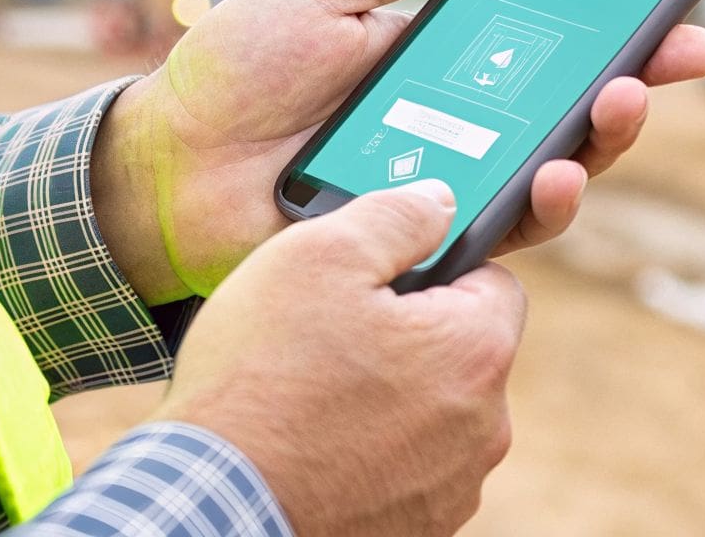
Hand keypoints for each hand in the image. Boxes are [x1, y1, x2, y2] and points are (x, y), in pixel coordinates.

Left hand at [93, 0, 704, 302]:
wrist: (166, 169)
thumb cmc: (234, 74)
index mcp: (448, 52)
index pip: (555, 30)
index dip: (620, 14)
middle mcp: (467, 120)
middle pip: (580, 100)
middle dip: (645, 73)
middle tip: (684, 49)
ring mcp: (454, 181)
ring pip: (563, 166)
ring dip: (607, 136)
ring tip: (620, 101)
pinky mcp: (431, 240)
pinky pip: (506, 229)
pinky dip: (542, 201)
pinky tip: (556, 173)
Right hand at [156, 181, 522, 535]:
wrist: (212, 506)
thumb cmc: (259, 382)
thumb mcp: (317, 256)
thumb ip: (395, 215)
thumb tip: (440, 201)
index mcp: (477, 351)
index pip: (492, 282)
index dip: (434, 271)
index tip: (379, 284)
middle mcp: (485, 427)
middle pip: (462, 352)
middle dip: (411, 338)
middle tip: (334, 339)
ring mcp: (453, 488)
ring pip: (435, 415)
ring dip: (392, 400)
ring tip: (316, 397)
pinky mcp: (419, 531)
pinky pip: (408, 470)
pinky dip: (373, 456)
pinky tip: (318, 446)